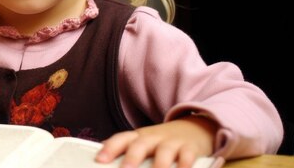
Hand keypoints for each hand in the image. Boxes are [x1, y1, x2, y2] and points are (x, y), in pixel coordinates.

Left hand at [95, 115, 216, 167]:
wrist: (193, 128)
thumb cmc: (160, 142)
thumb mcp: (143, 143)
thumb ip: (126, 151)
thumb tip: (102, 160)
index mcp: (139, 137)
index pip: (121, 139)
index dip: (109, 148)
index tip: (100, 159)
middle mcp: (153, 138)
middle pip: (141, 144)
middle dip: (132, 157)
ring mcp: (172, 142)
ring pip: (164, 150)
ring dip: (159, 164)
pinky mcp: (190, 148)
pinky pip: (187, 155)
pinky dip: (184, 164)